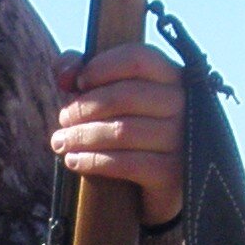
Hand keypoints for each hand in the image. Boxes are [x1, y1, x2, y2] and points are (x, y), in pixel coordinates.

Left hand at [53, 42, 186, 227]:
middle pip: (126, 95)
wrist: (160, 185)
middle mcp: (183, 104)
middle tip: (63, 119)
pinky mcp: (172, 172)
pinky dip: (93, 161)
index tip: (77, 83)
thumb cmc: (131, 129)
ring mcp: (181, 139)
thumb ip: (84, 71)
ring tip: (61, 142)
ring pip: (123, 131)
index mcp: (172, 76)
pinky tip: (74, 161)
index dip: (101, 67)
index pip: (138, 59)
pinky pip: (127, 163)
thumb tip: (65, 74)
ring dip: (83, 136)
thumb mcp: (112, 96)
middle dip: (85, 107)